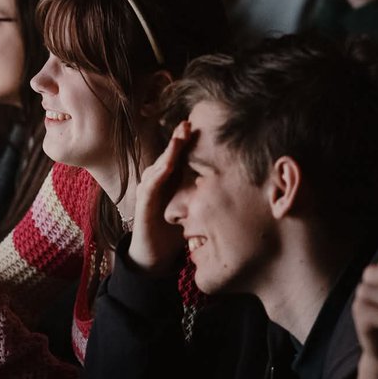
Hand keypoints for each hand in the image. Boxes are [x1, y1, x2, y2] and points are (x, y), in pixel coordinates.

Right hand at [128, 121, 192, 274]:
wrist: (155, 256)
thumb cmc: (175, 231)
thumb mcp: (195, 207)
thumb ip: (206, 192)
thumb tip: (234, 181)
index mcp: (170, 181)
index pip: (180, 156)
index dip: (188, 141)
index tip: (202, 124)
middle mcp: (157, 181)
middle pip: (169, 155)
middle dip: (178, 139)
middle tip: (189, 122)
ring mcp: (148, 191)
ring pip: (160, 165)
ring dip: (170, 151)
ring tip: (180, 136)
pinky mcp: (143, 204)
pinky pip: (151, 186)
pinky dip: (160, 173)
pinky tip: (168, 164)